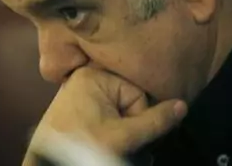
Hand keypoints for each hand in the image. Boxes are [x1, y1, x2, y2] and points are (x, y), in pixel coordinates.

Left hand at [24, 67, 186, 164]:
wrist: (48, 165)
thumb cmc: (83, 146)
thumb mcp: (123, 136)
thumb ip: (155, 121)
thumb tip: (182, 105)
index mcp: (94, 75)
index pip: (138, 94)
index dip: (140, 119)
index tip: (130, 137)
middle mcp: (86, 77)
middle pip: (129, 101)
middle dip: (132, 126)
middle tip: (126, 146)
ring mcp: (79, 92)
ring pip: (119, 111)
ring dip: (124, 132)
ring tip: (115, 148)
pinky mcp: (76, 108)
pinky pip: (105, 115)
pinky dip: (111, 131)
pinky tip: (104, 146)